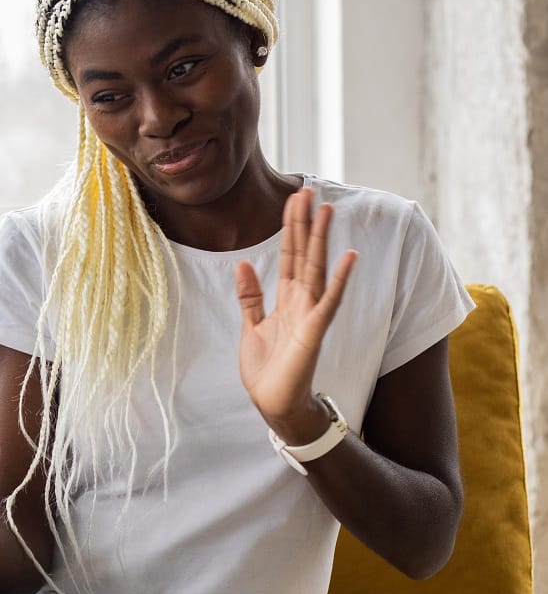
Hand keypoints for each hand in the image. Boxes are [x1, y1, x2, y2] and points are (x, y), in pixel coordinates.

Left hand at [235, 188, 356, 438]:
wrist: (273, 404)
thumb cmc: (266, 369)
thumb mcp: (251, 326)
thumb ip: (250, 296)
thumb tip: (243, 264)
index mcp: (285, 298)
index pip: (289, 254)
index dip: (290, 226)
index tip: (294, 198)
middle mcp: (301, 301)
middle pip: (304, 253)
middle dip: (305, 222)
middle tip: (309, 190)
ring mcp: (311, 314)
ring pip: (317, 268)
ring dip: (322, 239)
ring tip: (327, 209)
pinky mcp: (315, 330)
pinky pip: (330, 300)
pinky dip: (341, 278)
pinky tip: (350, 255)